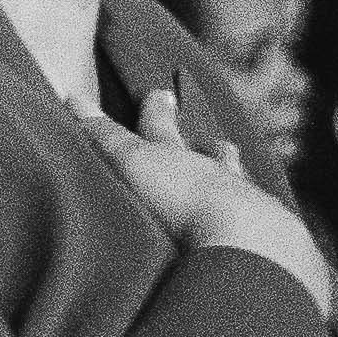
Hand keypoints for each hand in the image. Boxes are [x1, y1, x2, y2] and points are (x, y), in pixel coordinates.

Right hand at [102, 80, 333, 319]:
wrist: (248, 243)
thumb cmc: (183, 202)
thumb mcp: (132, 166)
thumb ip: (104, 137)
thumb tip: (73, 96)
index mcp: (178, 159)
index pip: (160, 129)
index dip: (156, 113)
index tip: (158, 93)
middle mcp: (215, 177)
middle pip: (210, 153)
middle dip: (204, 143)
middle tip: (211, 135)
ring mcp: (244, 207)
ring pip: (238, 182)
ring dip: (233, 171)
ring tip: (234, 161)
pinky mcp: (264, 243)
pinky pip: (261, 222)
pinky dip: (258, 217)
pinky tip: (262, 222)